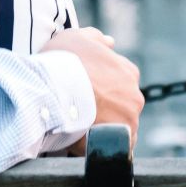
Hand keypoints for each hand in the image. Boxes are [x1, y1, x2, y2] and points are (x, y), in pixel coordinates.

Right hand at [41, 27, 142, 153]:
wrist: (52, 89)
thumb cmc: (61, 61)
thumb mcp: (75, 37)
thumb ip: (95, 38)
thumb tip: (110, 42)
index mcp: (127, 71)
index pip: (121, 83)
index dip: (102, 89)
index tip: (86, 93)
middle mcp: (134, 96)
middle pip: (121, 107)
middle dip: (105, 110)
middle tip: (80, 112)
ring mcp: (129, 120)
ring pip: (119, 128)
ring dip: (103, 129)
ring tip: (78, 130)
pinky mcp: (119, 141)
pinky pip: (114, 148)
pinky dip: (102, 147)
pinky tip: (85, 144)